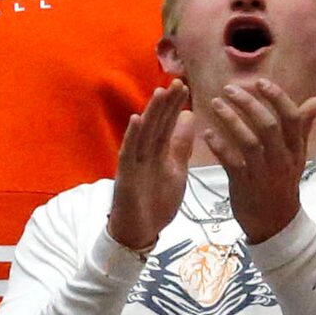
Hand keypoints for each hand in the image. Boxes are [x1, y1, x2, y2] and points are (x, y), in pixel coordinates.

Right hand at [104, 81, 194, 252]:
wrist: (140, 231)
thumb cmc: (156, 202)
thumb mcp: (176, 170)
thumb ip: (180, 145)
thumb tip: (189, 116)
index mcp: (158, 151)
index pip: (166, 124)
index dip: (174, 106)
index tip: (183, 86)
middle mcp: (144, 153)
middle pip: (156, 124)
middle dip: (165, 104)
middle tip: (177, 82)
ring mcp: (133, 164)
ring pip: (143, 135)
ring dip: (151, 114)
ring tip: (159, 93)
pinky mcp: (125, 177)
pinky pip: (128, 154)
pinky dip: (132, 137)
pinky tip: (137, 120)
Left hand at [201, 80, 315, 243]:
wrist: (276, 223)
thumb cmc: (283, 183)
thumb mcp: (296, 156)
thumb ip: (302, 127)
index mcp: (296, 149)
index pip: (291, 118)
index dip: (276, 97)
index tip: (259, 82)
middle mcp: (282, 159)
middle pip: (268, 125)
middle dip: (248, 103)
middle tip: (228, 89)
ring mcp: (264, 173)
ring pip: (248, 141)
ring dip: (230, 119)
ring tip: (215, 103)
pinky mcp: (244, 185)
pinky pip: (231, 162)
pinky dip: (219, 146)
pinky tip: (207, 133)